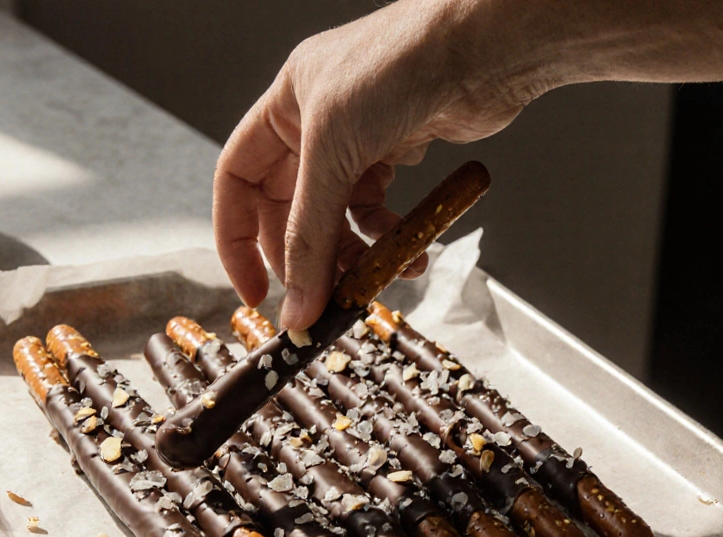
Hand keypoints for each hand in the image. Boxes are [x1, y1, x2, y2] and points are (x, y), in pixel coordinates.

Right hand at [213, 0, 540, 329]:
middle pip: (288, 209)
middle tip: (316, 298)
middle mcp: (316, 123)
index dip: (238, 238)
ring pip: (338, 218)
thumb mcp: (334, 154)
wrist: (485, 47)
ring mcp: (359, 139)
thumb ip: (311, 236)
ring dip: (353, 254)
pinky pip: (380, 212)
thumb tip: (297, 303)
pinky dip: (391, 237)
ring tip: (374, 276)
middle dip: (304, 257)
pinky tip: (411, 250)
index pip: (237, 181)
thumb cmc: (402, 63)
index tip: (253, 290)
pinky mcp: (400, 150)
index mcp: (283, 107)